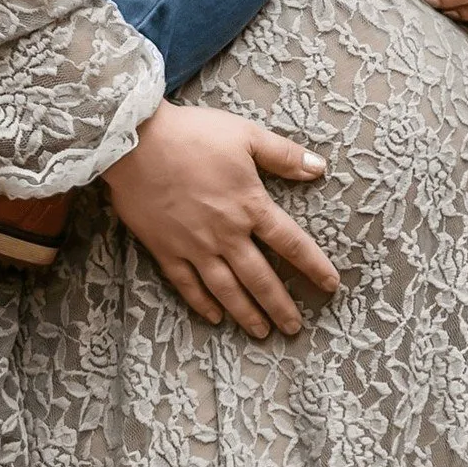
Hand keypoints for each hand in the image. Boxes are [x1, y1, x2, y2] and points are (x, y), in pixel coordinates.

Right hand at [101, 101, 339, 337]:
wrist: (138, 143)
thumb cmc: (194, 134)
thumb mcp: (246, 135)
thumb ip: (284, 155)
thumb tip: (320, 168)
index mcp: (249, 205)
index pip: (290, 243)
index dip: (313, 266)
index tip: (330, 285)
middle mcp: (226, 234)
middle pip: (260, 278)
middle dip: (280, 305)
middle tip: (294, 328)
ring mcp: (195, 247)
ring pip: (227, 290)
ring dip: (247, 313)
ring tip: (262, 332)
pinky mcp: (166, 250)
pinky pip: (188, 285)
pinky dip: (203, 304)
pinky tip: (215, 317)